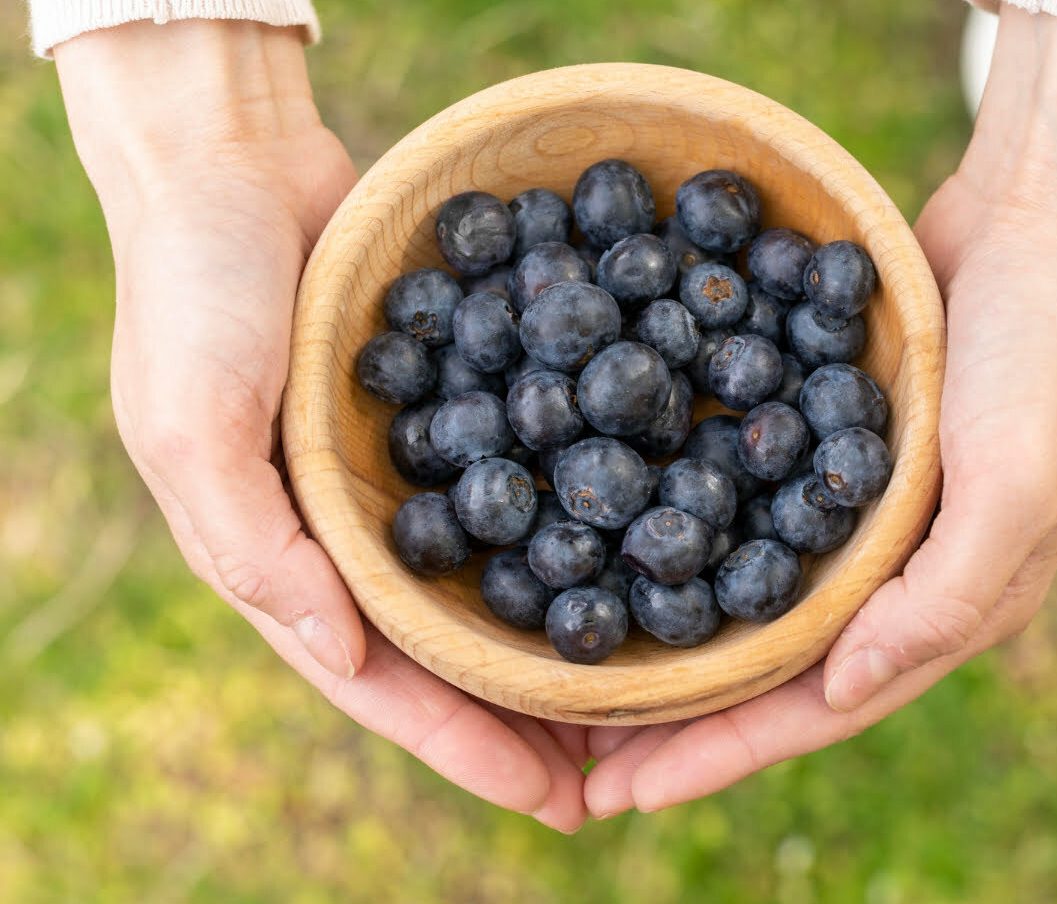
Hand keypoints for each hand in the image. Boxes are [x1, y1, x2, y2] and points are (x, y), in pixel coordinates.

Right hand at [57, 20, 585, 831]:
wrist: (234, 163)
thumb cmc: (193, 290)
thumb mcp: (191, 422)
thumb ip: (252, 544)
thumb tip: (342, 655)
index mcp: (292, 558)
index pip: (387, 682)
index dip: (468, 747)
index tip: (557, 801)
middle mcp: (358, 531)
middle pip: (459, 650)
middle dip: (535, 718)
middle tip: (630, 773)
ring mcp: (412, 473)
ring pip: (503, 578)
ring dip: (568, 637)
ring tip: (653, 693)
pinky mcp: (455, 406)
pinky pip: (525, 477)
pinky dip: (578, 517)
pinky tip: (647, 543)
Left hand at [582, 12, 1056, 815]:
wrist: (1041, 222)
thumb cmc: (1041, 355)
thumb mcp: (1013, 482)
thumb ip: (940, 597)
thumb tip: (842, 691)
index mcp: (952, 603)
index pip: (823, 704)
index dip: (726, 752)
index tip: (627, 792)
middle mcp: (905, 573)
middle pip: (778, 670)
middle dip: (685, 721)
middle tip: (580, 759)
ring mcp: (870, 515)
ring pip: (757, 603)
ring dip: (680, 645)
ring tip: (591, 679)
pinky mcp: (839, 451)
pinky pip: (756, 516)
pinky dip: (695, 545)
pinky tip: (629, 548)